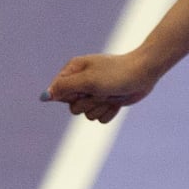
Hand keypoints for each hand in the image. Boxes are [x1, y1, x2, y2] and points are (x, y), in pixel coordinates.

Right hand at [41, 51, 157, 122]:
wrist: (144, 73)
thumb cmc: (116, 73)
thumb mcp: (87, 80)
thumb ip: (64, 87)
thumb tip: (44, 96)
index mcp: (73, 71)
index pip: (58, 91)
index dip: (71, 95)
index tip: (85, 89)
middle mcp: (82, 82)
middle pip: (72, 107)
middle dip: (88, 103)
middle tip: (101, 92)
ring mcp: (95, 94)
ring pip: (87, 114)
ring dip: (100, 107)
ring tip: (111, 95)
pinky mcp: (107, 102)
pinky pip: (100, 118)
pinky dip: (109, 112)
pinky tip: (117, 101)